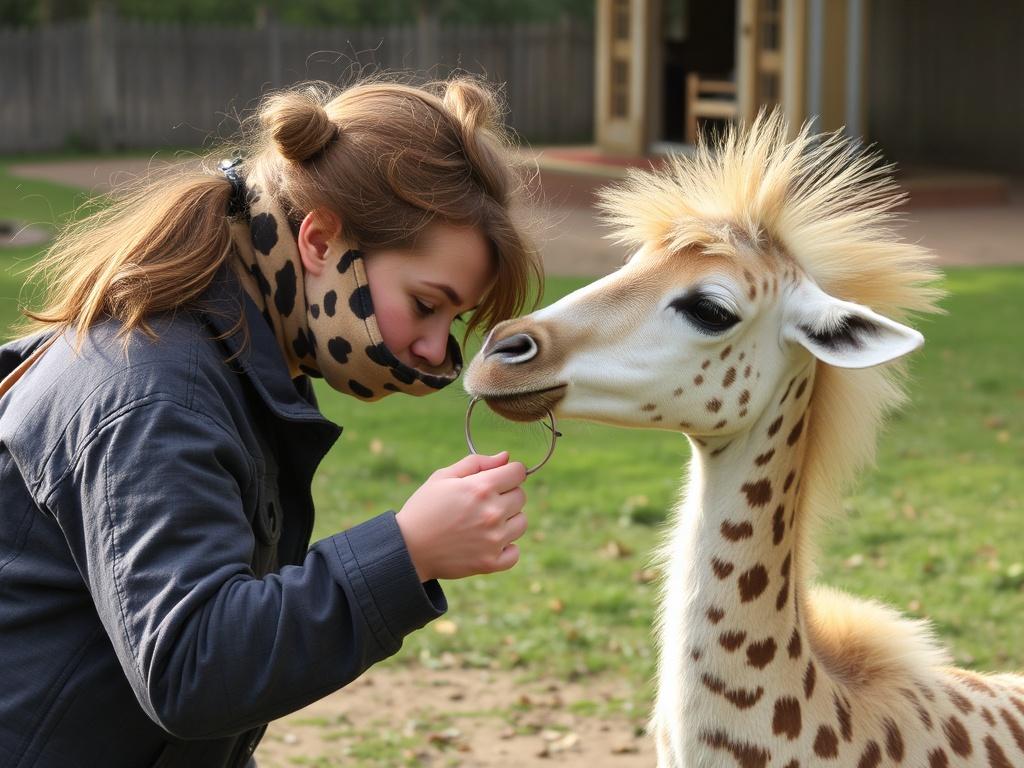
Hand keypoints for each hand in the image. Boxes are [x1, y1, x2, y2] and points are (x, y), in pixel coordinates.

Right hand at [395, 452, 527, 581]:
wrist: (407, 548)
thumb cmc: (424, 508)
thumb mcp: (443, 477)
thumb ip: (477, 462)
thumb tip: (506, 457)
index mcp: (481, 488)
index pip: (519, 472)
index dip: (509, 473)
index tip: (499, 479)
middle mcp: (492, 513)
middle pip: (521, 496)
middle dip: (507, 495)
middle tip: (483, 502)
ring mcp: (494, 540)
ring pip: (521, 523)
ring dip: (508, 520)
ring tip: (484, 523)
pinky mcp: (491, 563)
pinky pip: (515, 552)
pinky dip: (506, 548)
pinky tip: (489, 542)